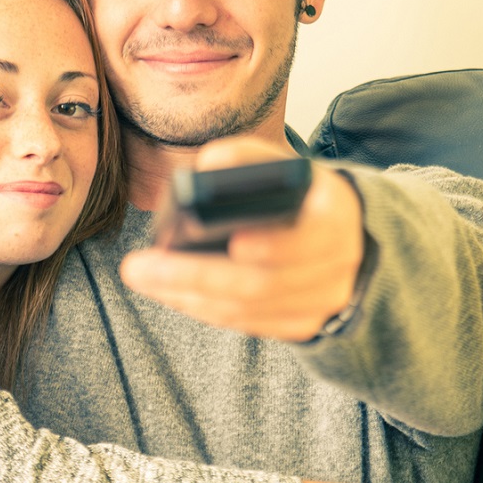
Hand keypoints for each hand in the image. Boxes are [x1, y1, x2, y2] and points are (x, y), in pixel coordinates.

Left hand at [120, 137, 368, 340]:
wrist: (344, 234)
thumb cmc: (301, 194)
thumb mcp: (286, 165)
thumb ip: (249, 157)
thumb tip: (208, 164)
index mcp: (337, 215)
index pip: (309, 237)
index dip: (274, 245)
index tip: (234, 243)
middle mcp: (337, 264)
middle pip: (263, 283)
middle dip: (195, 275)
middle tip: (138, 267)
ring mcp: (323, 301)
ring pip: (250, 309)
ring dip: (191, 295)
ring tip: (145, 277)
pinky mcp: (305, 324)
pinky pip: (249, 324)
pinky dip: (207, 309)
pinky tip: (173, 293)